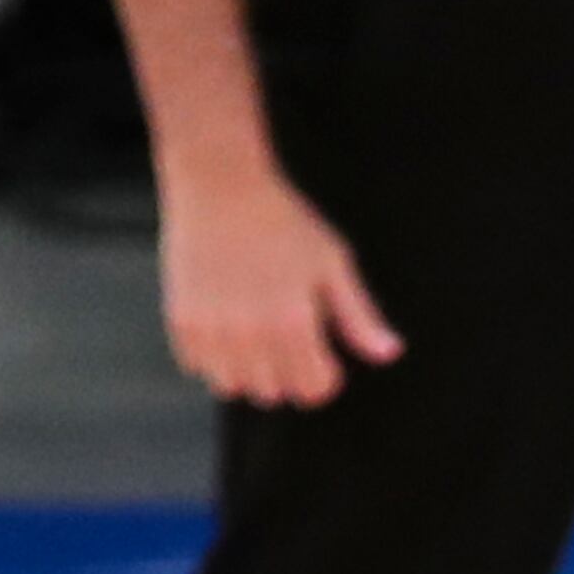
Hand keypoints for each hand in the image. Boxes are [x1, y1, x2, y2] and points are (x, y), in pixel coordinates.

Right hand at [158, 154, 399, 408]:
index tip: (319, 350)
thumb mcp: (331, 261)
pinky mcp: (182, 322)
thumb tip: (391, 354)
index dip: (322, 374)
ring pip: (235, 387)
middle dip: (285, 371)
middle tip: (281, 329)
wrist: (218, 180)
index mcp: (294, 322)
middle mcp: (252, 333)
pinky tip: (221, 319)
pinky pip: (200, 367)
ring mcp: (214, 330)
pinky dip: (212, 354)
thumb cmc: (282, 219)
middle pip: (275, 393)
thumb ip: (359, 315)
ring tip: (251, 329)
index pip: (314, 390)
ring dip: (247, 368)